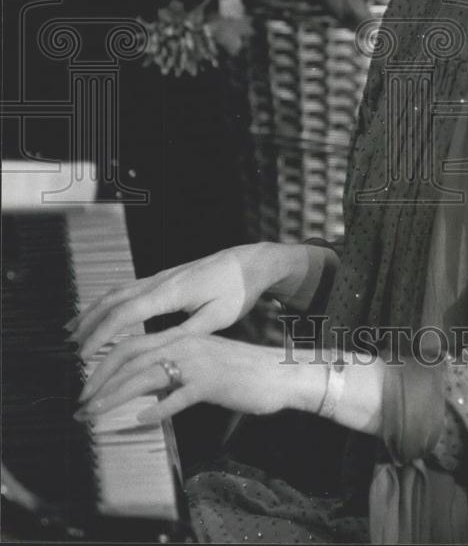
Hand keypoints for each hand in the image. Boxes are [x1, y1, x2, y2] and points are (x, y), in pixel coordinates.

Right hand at [69, 242, 309, 363]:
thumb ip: (187, 333)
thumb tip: (159, 351)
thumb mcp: (217, 318)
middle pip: (112, 302)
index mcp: (170, 292)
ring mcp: (160, 277)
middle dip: (88, 325)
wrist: (249, 262)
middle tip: (68, 350)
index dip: (100, 336)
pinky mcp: (164, 278)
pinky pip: (127, 289)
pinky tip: (102, 313)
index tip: (82, 356)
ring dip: (93, 311)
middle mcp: (159, 281)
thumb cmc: (237, 291)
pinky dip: (107, 302)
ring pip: (116, 292)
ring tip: (72, 331)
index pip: (125, 315)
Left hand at [74, 333, 326, 424]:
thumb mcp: (201, 365)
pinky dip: (157, 408)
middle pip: (131, 356)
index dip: (103, 364)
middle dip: (99, 380)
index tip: (85, 388)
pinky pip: (178, 396)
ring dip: (116, 395)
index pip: (131, 345)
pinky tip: (142, 419)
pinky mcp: (212, 383)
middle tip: (80, 403)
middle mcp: (185, 345)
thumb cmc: (240, 372)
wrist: (278, 372)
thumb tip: (143, 389)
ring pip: (147, 376)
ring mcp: (198, 363)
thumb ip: (173, 372)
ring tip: (96, 414)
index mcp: (181, 338)